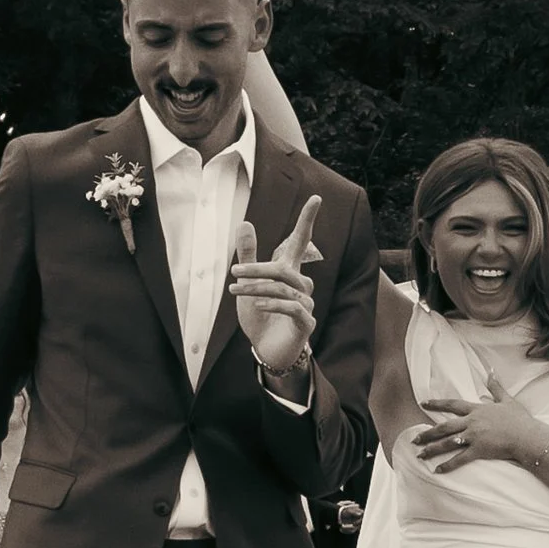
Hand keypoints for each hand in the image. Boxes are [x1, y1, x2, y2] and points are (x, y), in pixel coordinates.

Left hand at [230, 194, 322, 387]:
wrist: (266, 350)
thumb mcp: (248, 283)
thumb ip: (248, 255)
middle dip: (257, 268)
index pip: (302, 240)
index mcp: (289, 272)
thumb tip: (245, 223)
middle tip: (233, 272)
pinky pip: (294, 308)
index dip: (307, 220)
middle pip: (284, 268)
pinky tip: (259, 306)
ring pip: (285, 288)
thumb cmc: (260, 316)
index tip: (316, 197)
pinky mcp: (305, 324)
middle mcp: (301, 286)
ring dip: (258, 288)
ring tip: (236, 291)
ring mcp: (305, 305)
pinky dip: (275, 305)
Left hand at [411, 362, 544, 476]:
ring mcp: (474, 437)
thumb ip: (496, 387)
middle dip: (428, 433)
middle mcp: (472, 423)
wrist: (527, 436)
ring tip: (419, 455)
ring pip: (447, 443)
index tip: (424, 403)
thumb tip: (491, 371)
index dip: (437, 403)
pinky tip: (437, 470)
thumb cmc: (519, 419)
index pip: (452, 405)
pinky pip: (459, 459)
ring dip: (432, 449)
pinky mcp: (478, 450)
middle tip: (414, 439)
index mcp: (477, 410)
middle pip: (444, 426)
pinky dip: (447, 465)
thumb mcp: (507, 400)